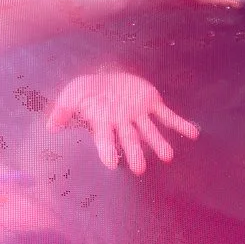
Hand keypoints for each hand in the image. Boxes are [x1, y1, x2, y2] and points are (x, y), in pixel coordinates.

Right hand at [47, 70, 199, 173]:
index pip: (105, 140)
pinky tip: (193, 134)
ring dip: (159, 143)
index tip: (110, 163)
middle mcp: (123, 124)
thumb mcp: (72, 94)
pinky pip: (167, 116)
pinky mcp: (152, 104)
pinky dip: (181, 125)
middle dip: (135, 154)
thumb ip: (63, 110)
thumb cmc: (88, 90)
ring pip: (150, 132)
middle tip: (140, 169)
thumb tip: (50, 127)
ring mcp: (139, 115)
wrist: (107, 74)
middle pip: (130, 141)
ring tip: (168, 156)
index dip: (107, 151)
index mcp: (104, 123)